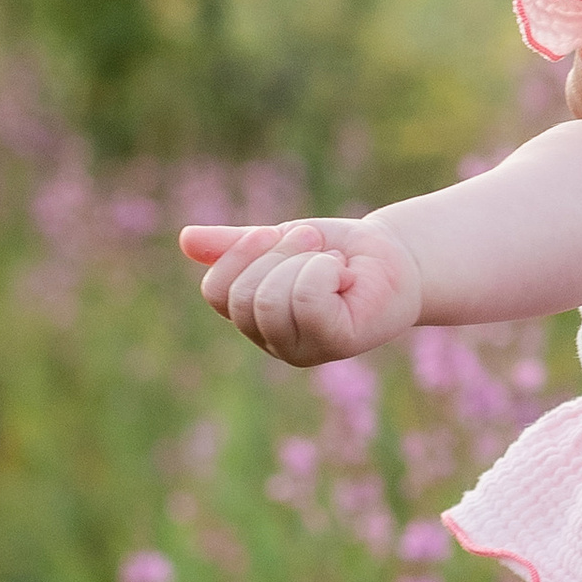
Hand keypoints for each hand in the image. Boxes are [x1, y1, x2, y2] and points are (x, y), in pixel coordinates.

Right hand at [177, 215, 424, 362]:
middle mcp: (274, 342)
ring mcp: (303, 349)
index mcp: (254, 319)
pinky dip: (325, 271)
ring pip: (272, 298)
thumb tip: (185, 239)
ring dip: (306, 260)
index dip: (242, 253)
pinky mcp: (336, 343)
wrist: (396, 256)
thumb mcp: (280, 241)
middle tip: (316, 244)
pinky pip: (307, 299)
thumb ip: (236, 246)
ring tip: (333, 263)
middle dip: (281, 253)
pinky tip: (345, 277)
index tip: (276, 232)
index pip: (218, 292)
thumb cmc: (339, 252)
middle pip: (245, 297)